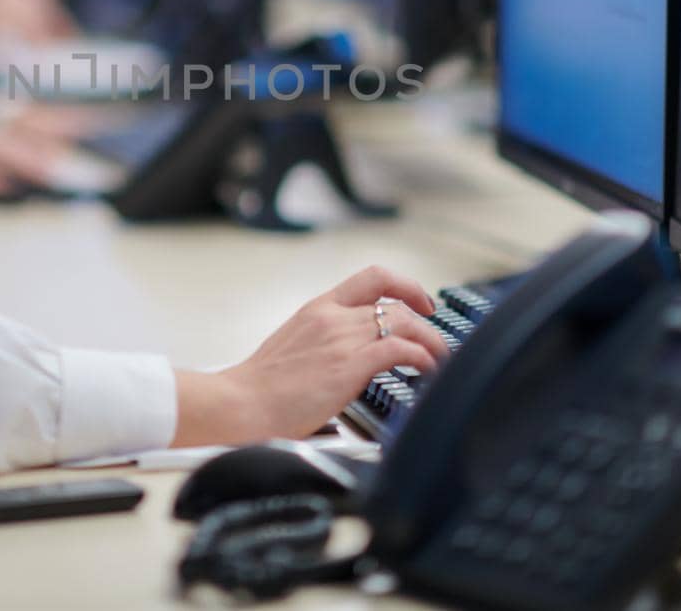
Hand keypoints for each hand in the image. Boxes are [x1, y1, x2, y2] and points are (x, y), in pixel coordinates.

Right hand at [172, 266, 447, 445]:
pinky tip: (426, 370)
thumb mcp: (295, 347)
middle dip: (427, 321)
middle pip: (396, 303)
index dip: (406, 285)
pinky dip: (422, 357)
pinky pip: (400, 349)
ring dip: (431, 341)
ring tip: (439, 359)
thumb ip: (324, 341)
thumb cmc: (261, 387)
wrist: (241, 403)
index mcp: (318, 308)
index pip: (372, 277)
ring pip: (404, 323)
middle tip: (438, 340)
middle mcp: (332, 316)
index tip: (421, 302)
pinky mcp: (348, 365)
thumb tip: (347, 355)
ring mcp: (341, 338)